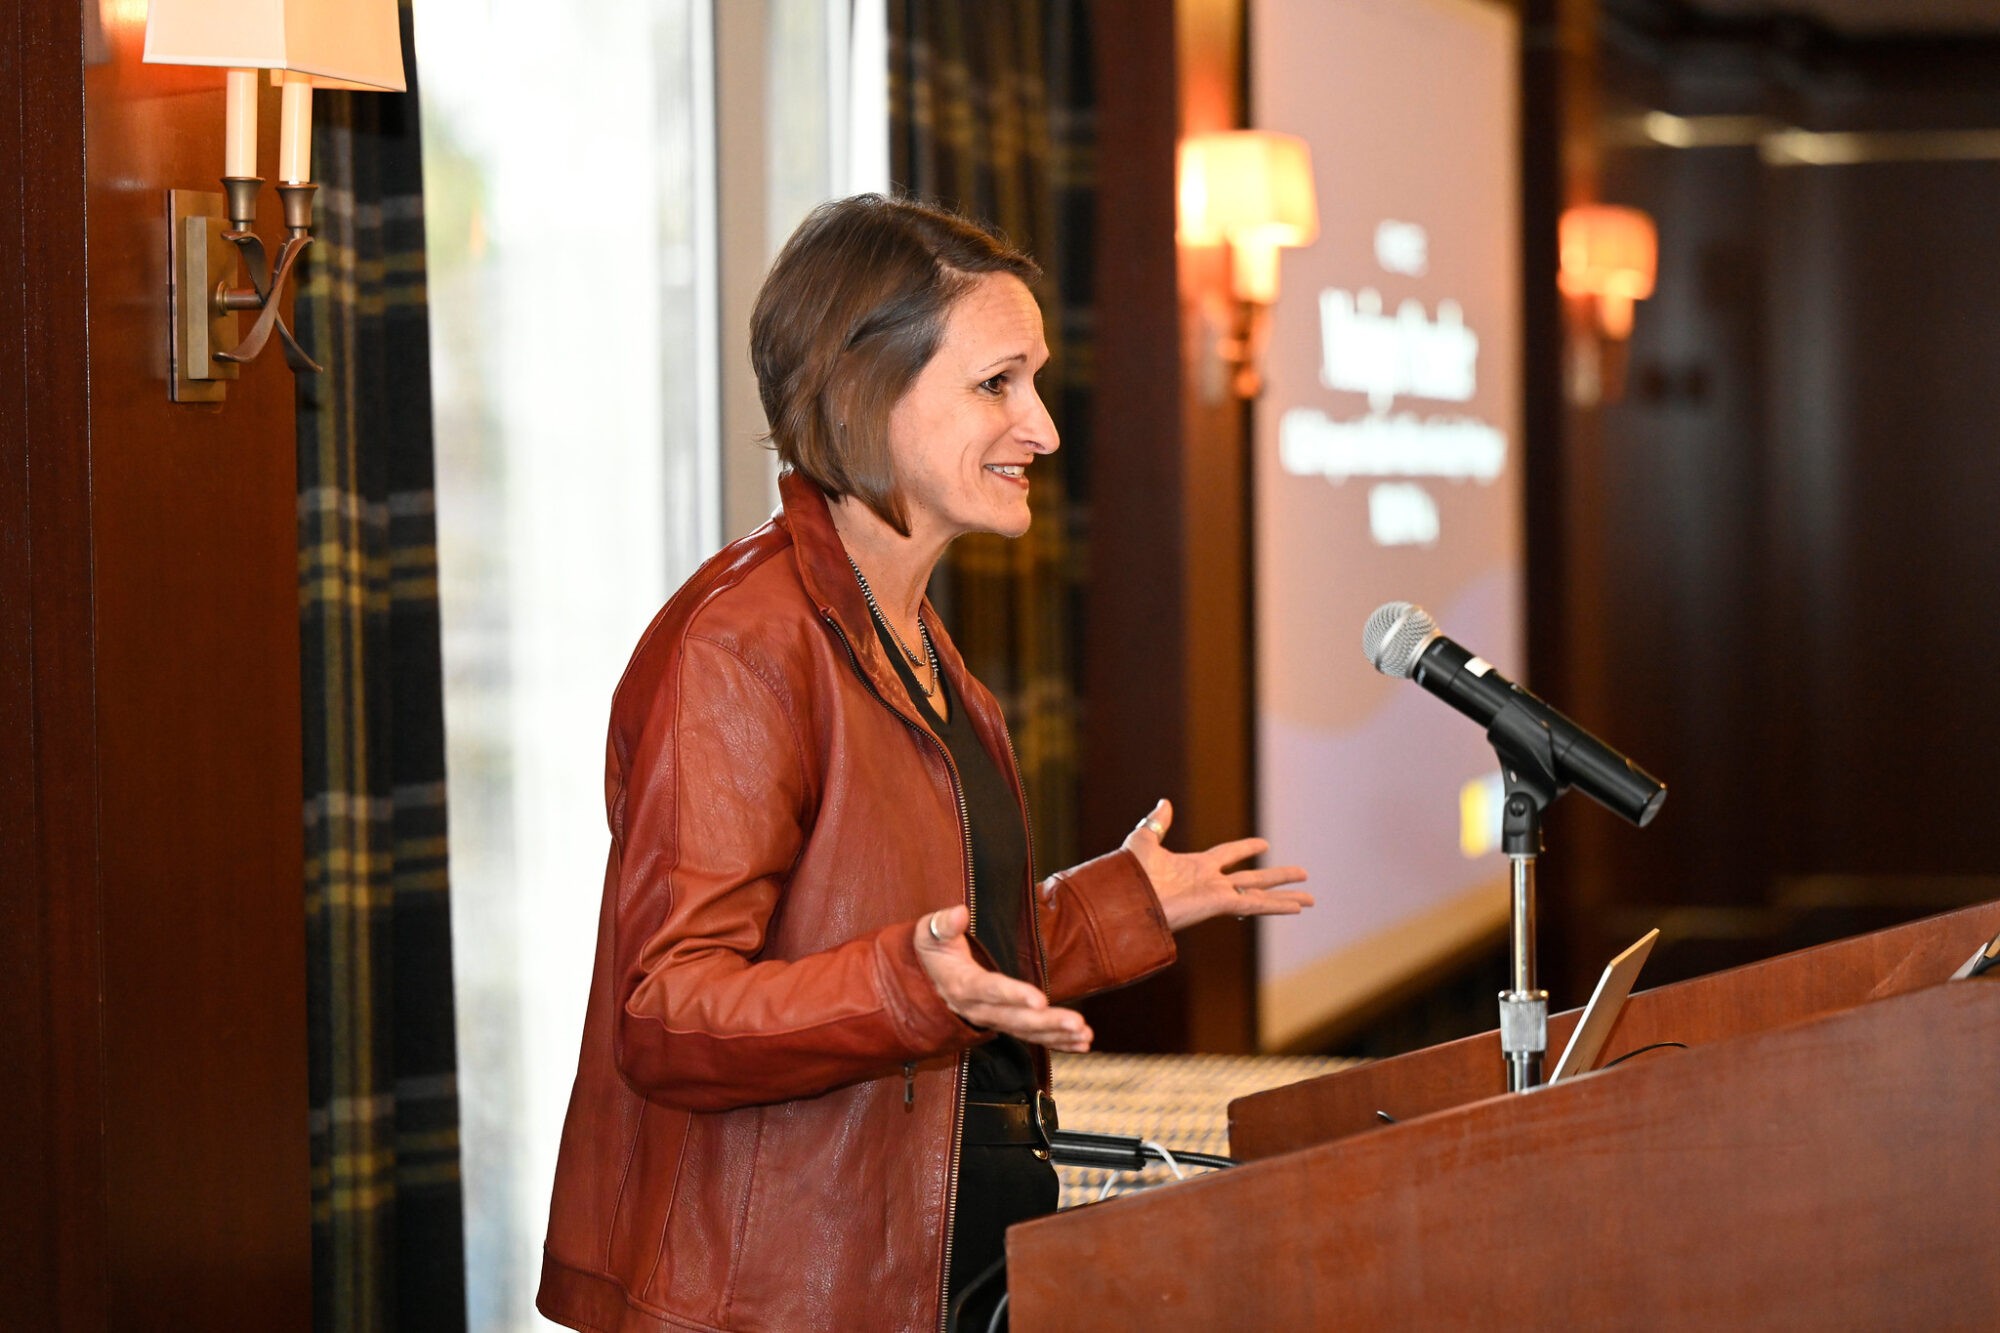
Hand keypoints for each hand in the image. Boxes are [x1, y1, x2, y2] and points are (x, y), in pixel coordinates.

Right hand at [914, 906, 1093, 1052]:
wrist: (927, 979)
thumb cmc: (932, 951)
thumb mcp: (928, 933)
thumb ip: (943, 924)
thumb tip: (960, 912)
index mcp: (961, 985)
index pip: (989, 991)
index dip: (1014, 995)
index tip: (1040, 999)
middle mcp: (978, 1009)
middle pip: (1015, 1019)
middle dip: (1048, 1022)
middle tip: (1078, 1023)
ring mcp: (993, 1019)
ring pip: (1027, 1031)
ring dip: (1057, 1035)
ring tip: (1085, 1035)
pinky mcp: (1005, 1023)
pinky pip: (1032, 1036)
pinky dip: (1058, 1042)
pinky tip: (1082, 1044)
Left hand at [1124, 799, 1312, 931]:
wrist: (1123, 899)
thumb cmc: (1127, 875)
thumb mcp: (1143, 841)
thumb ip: (1157, 823)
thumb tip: (1165, 801)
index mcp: (1195, 866)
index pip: (1228, 855)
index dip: (1244, 849)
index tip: (1263, 844)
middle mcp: (1210, 882)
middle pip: (1252, 878)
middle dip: (1277, 878)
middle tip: (1302, 873)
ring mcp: (1216, 895)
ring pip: (1259, 894)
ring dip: (1284, 896)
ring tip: (1310, 899)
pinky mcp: (1218, 904)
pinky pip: (1253, 904)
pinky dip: (1275, 906)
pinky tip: (1296, 907)